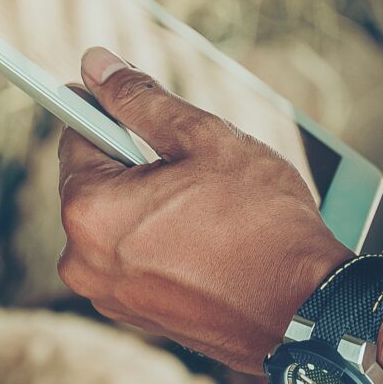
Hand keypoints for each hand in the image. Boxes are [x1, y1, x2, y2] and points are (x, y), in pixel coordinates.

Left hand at [54, 49, 349, 372]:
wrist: (305, 310)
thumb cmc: (262, 224)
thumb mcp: (204, 139)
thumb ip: (141, 99)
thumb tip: (96, 65)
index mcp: (89, 211)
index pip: (77, 137)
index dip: (108, 112)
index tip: (130, 103)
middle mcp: (82, 262)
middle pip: (95, 184)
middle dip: (135, 166)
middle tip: (192, 166)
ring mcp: (108, 297)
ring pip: (117, 225)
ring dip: (149, 206)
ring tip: (206, 208)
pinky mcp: (135, 318)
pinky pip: (135, 261)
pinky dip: (160, 244)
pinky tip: (205, 241)